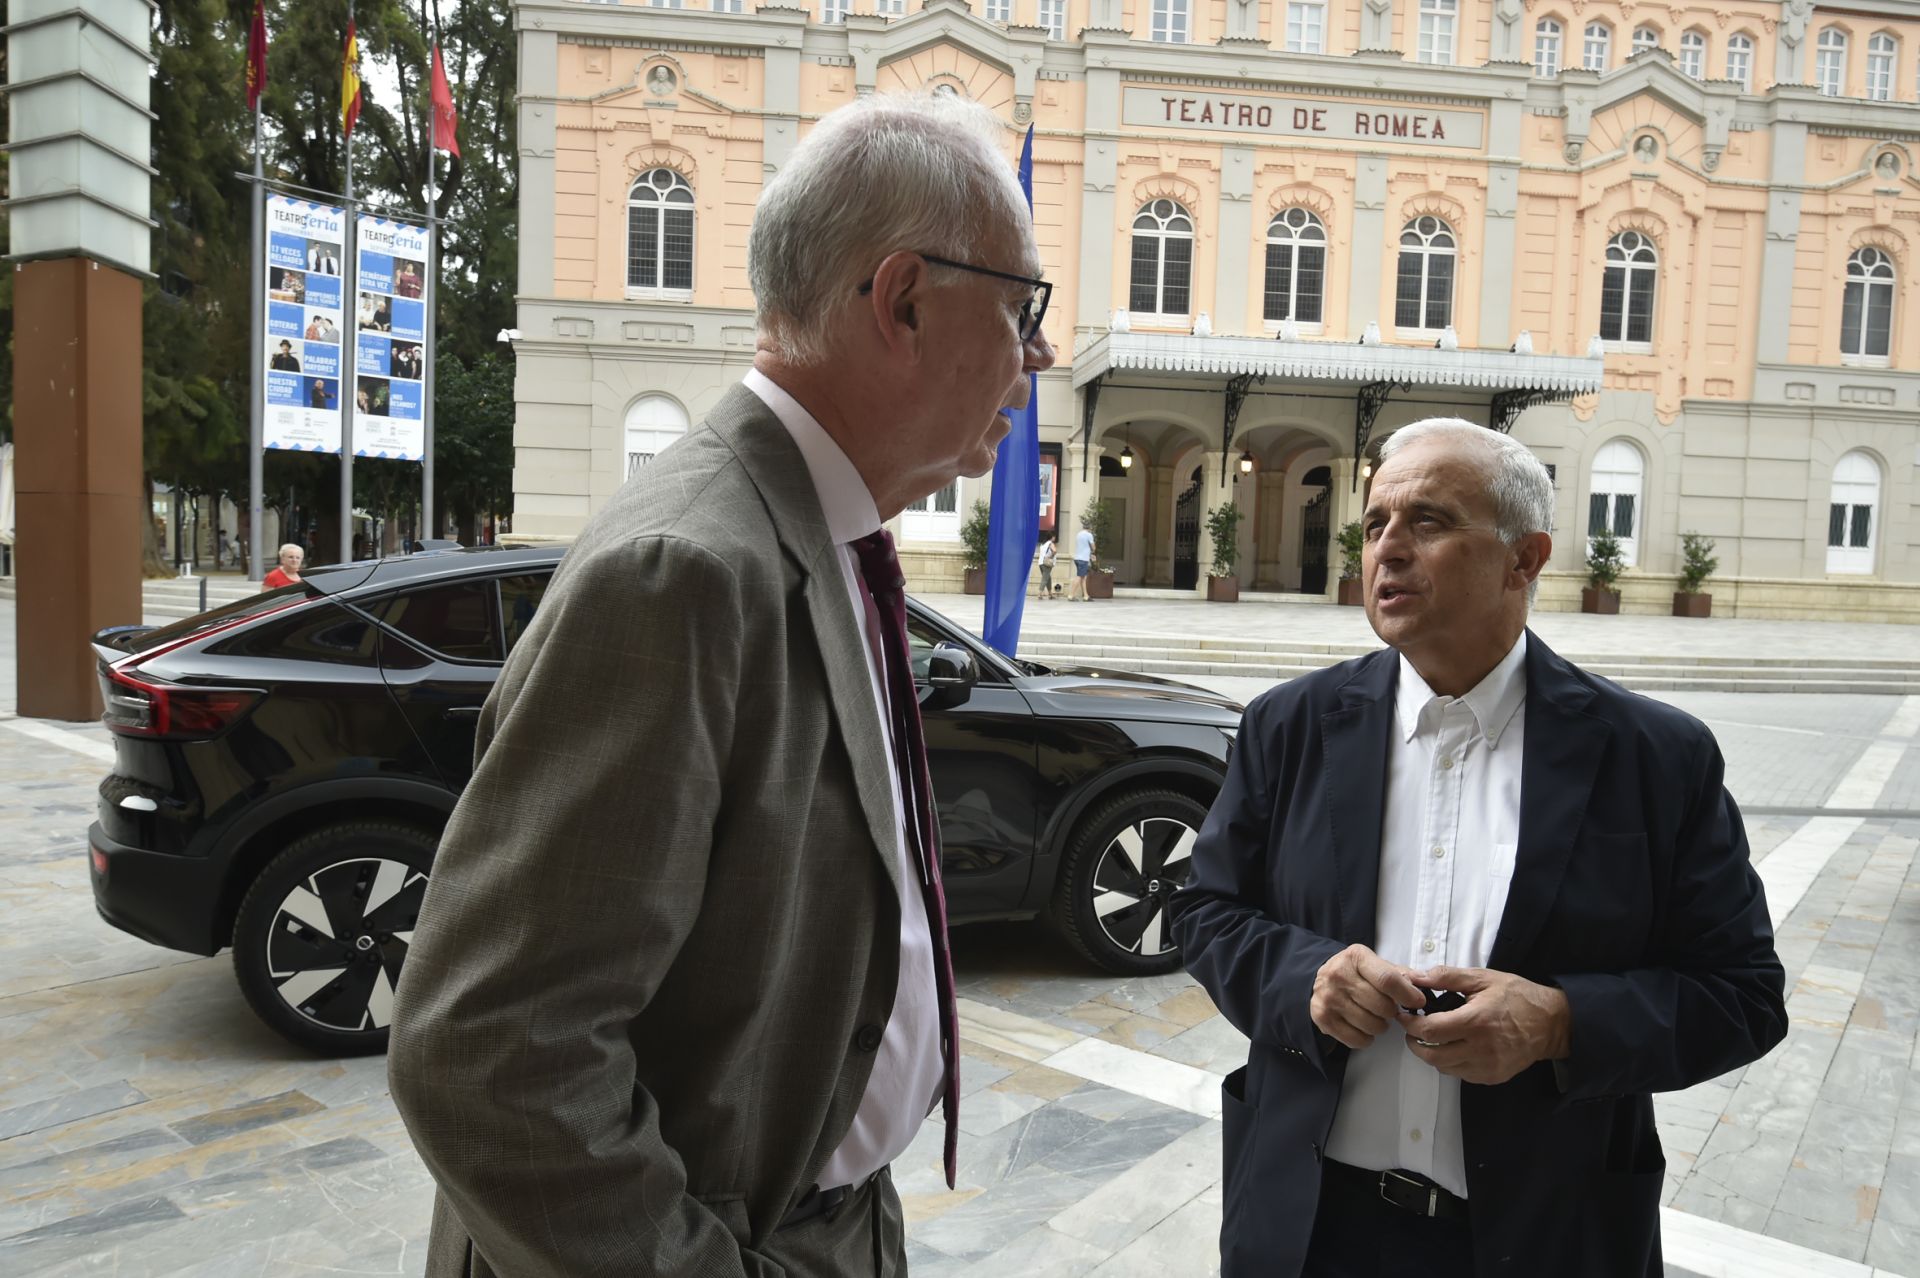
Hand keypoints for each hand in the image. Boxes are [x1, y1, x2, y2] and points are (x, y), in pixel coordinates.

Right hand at [1311, 944, 1423, 1049]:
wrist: (1322, 979)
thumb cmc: (1357, 974)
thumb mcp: (1378, 965)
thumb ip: (1402, 974)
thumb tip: (1424, 983)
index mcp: (1356, 957)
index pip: (1387, 979)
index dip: (1407, 994)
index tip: (1418, 1002)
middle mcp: (1338, 974)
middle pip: (1381, 1006)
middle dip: (1392, 1012)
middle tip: (1389, 1009)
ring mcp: (1328, 997)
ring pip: (1371, 1025)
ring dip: (1380, 1026)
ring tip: (1374, 1016)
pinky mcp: (1321, 1017)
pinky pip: (1357, 1039)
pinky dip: (1366, 1038)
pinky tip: (1362, 1026)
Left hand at [1399, 965, 1570, 1085]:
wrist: (1551, 1023)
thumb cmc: (1518, 997)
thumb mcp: (1483, 978)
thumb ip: (1447, 977)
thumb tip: (1416, 976)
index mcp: (1477, 1021)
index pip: (1430, 1031)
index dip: (1410, 1025)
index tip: (1404, 1016)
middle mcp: (1482, 1049)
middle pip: (1431, 1055)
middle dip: (1414, 1043)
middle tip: (1412, 1029)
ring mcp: (1488, 1066)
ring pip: (1444, 1068)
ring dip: (1431, 1054)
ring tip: (1433, 1037)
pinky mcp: (1493, 1077)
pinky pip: (1461, 1074)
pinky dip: (1450, 1062)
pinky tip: (1454, 1047)